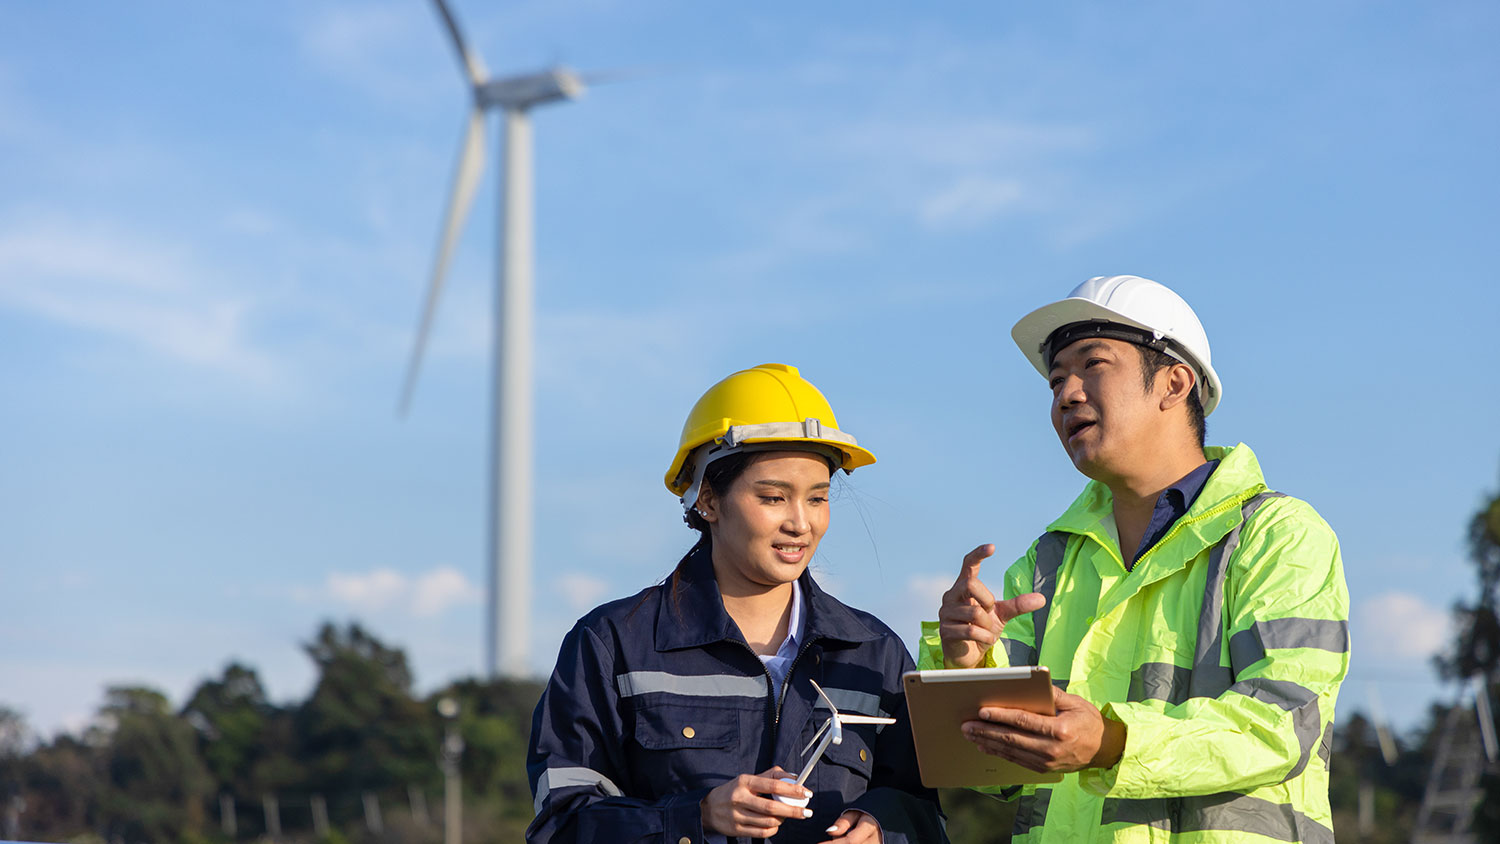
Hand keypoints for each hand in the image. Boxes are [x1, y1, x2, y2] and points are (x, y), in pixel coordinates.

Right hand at [700, 766, 812, 838]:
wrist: (709, 808)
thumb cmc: (735, 791)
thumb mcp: (749, 779)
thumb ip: (771, 776)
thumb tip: (794, 777)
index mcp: (745, 782)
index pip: (773, 785)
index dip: (792, 789)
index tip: (807, 793)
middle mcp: (739, 798)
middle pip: (772, 807)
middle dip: (793, 811)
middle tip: (807, 812)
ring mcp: (737, 815)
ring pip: (768, 821)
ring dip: (783, 820)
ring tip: (787, 816)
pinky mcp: (736, 830)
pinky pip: (761, 833)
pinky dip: (773, 829)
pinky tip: (776, 824)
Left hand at [820, 809, 880, 842]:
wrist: (886, 816)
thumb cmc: (868, 811)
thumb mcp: (856, 811)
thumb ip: (843, 822)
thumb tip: (829, 832)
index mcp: (869, 827)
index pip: (850, 841)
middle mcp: (875, 841)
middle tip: (826, 842)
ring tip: (835, 840)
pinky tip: (839, 842)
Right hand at [938, 544, 1046, 667]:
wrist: (969, 655)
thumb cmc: (982, 629)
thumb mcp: (1002, 615)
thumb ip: (1018, 605)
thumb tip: (1041, 599)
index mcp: (964, 587)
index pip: (968, 564)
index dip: (978, 555)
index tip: (992, 547)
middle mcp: (951, 596)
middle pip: (971, 584)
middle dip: (987, 599)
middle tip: (990, 612)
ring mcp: (946, 613)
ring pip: (974, 612)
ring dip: (988, 626)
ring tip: (987, 631)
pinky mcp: (945, 630)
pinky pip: (971, 630)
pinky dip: (985, 637)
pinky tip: (985, 640)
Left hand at [960, 686, 1125, 772]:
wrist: (1104, 750)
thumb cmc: (1089, 722)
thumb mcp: (1075, 703)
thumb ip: (1052, 694)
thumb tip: (1030, 683)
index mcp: (1059, 730)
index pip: (1023, 721)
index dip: (1001, 716)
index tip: (982, 711)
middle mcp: (1051, 749)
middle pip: (1012, 738)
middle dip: (986, 731)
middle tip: (966, 725)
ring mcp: (1047, 762)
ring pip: (1010, 751)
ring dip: (987, 743)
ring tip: (969, 735)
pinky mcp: (1043, 769)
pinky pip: (1016, 760)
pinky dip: (998, 753)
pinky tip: (984, 746)